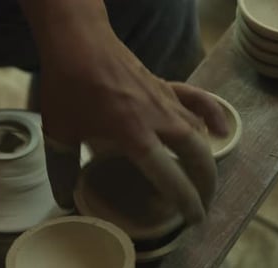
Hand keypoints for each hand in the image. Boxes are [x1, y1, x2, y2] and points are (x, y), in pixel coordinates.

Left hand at [38, 25, 227, 222]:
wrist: (77, 40)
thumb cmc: (67, 84)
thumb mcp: (59, 132)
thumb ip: (62, 170)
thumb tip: (64, 199)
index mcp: (133, 133)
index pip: (170, 175)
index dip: (186, 200)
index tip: (194, 217)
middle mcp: (157, 117)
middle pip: (197, 154)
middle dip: (205, 182)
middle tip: (202, 202)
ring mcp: (164, 98)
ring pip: (198, 130)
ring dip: (206, 156)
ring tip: (204, 177)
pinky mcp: (163, 83)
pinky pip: (196, 99)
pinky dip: (211, 114)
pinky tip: (219, 127)